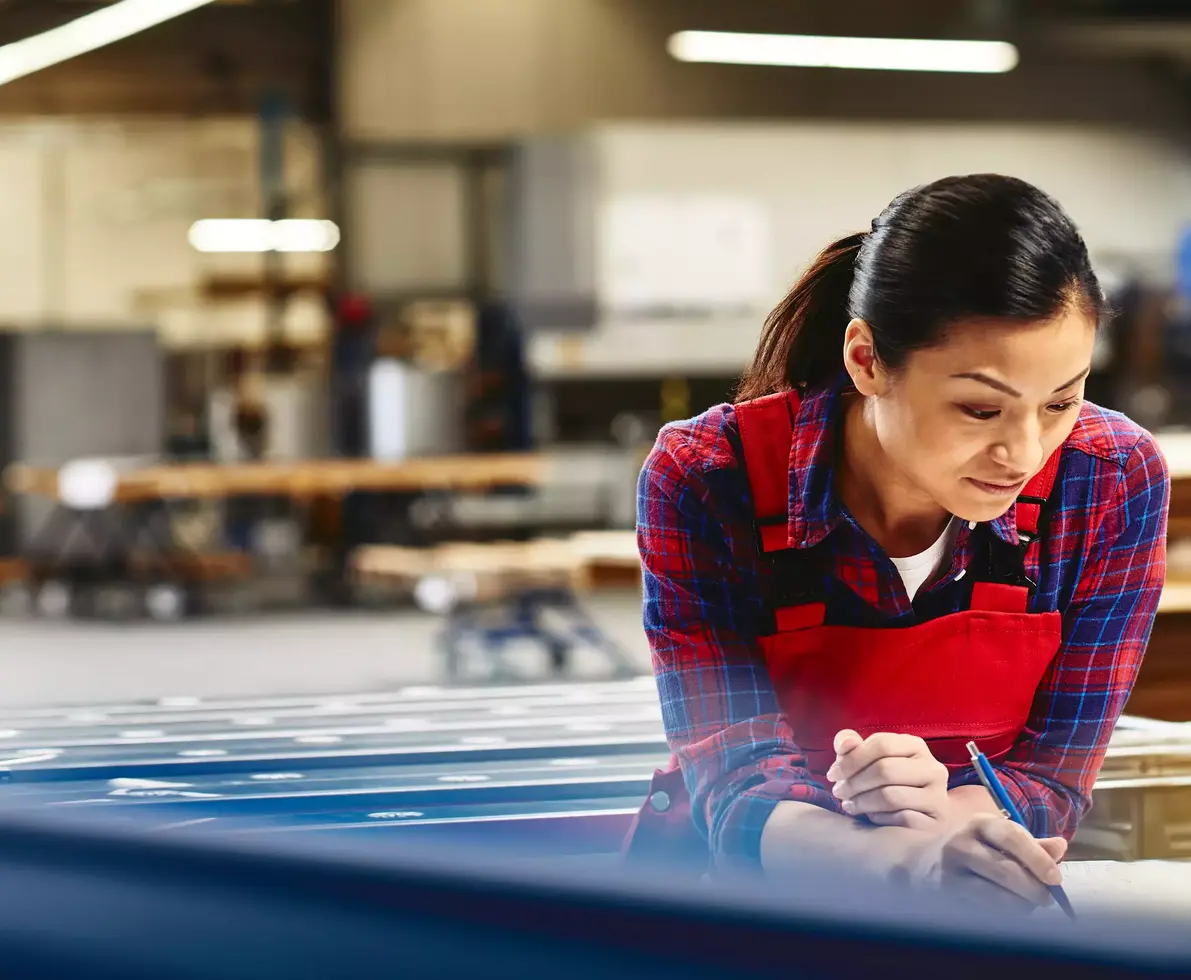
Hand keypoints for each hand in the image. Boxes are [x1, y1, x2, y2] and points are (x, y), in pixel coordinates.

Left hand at [825, 729, 949, 830]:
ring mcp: (938, 795)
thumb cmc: (886, 780)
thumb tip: (846, 744)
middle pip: (885, 770)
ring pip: (892, 796)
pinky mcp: (936, 820)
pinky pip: (902, 819)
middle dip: (854, 782)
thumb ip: (851, 745)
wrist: (921, 811)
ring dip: (862, 802)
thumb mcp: (867, 757)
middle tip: (838, 792)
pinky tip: (870, 817)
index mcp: (915, 745)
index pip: (881, 744)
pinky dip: (879, 818)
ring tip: (849, 805)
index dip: (852, 759)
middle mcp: (932, 768)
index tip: (833, 774)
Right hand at [911, 813, 1067, 912]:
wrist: (921, 861)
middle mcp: (961, 843)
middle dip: (1033, 889)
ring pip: (994, 895)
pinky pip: (981, 910)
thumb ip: (1030, 844)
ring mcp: (950, 870)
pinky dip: (1000, 914)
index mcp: (980, 823)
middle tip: (1046, 899)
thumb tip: (1060, 846)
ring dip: (1019, 905)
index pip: (1012, 836)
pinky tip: (1005, 910)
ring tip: (1028, 906)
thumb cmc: (973, 849)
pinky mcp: (944, 893)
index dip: (1037, 858)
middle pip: (1005, 870)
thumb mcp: (997, 838)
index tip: (1056, 879)